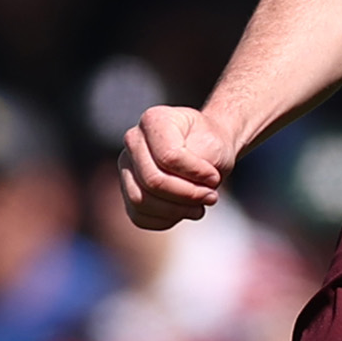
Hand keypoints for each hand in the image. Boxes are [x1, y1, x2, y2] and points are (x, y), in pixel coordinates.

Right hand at [119, 103, 233, 229]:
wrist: (205, 150)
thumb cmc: (210, 145)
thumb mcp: (215, 147)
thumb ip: (201, 166)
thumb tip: (189, 194)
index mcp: (153, 120)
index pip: (169, 157)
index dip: (195, 174)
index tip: (215, 177)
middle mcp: (133, 140)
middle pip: (152, 181)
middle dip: (187, 195)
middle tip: (211, 197)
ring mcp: (126, 166)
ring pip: (141, 201)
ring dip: (176, 211)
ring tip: (199, 207)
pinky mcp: (128, 190)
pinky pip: (138, 216)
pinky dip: (165, 220)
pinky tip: (183, 211)